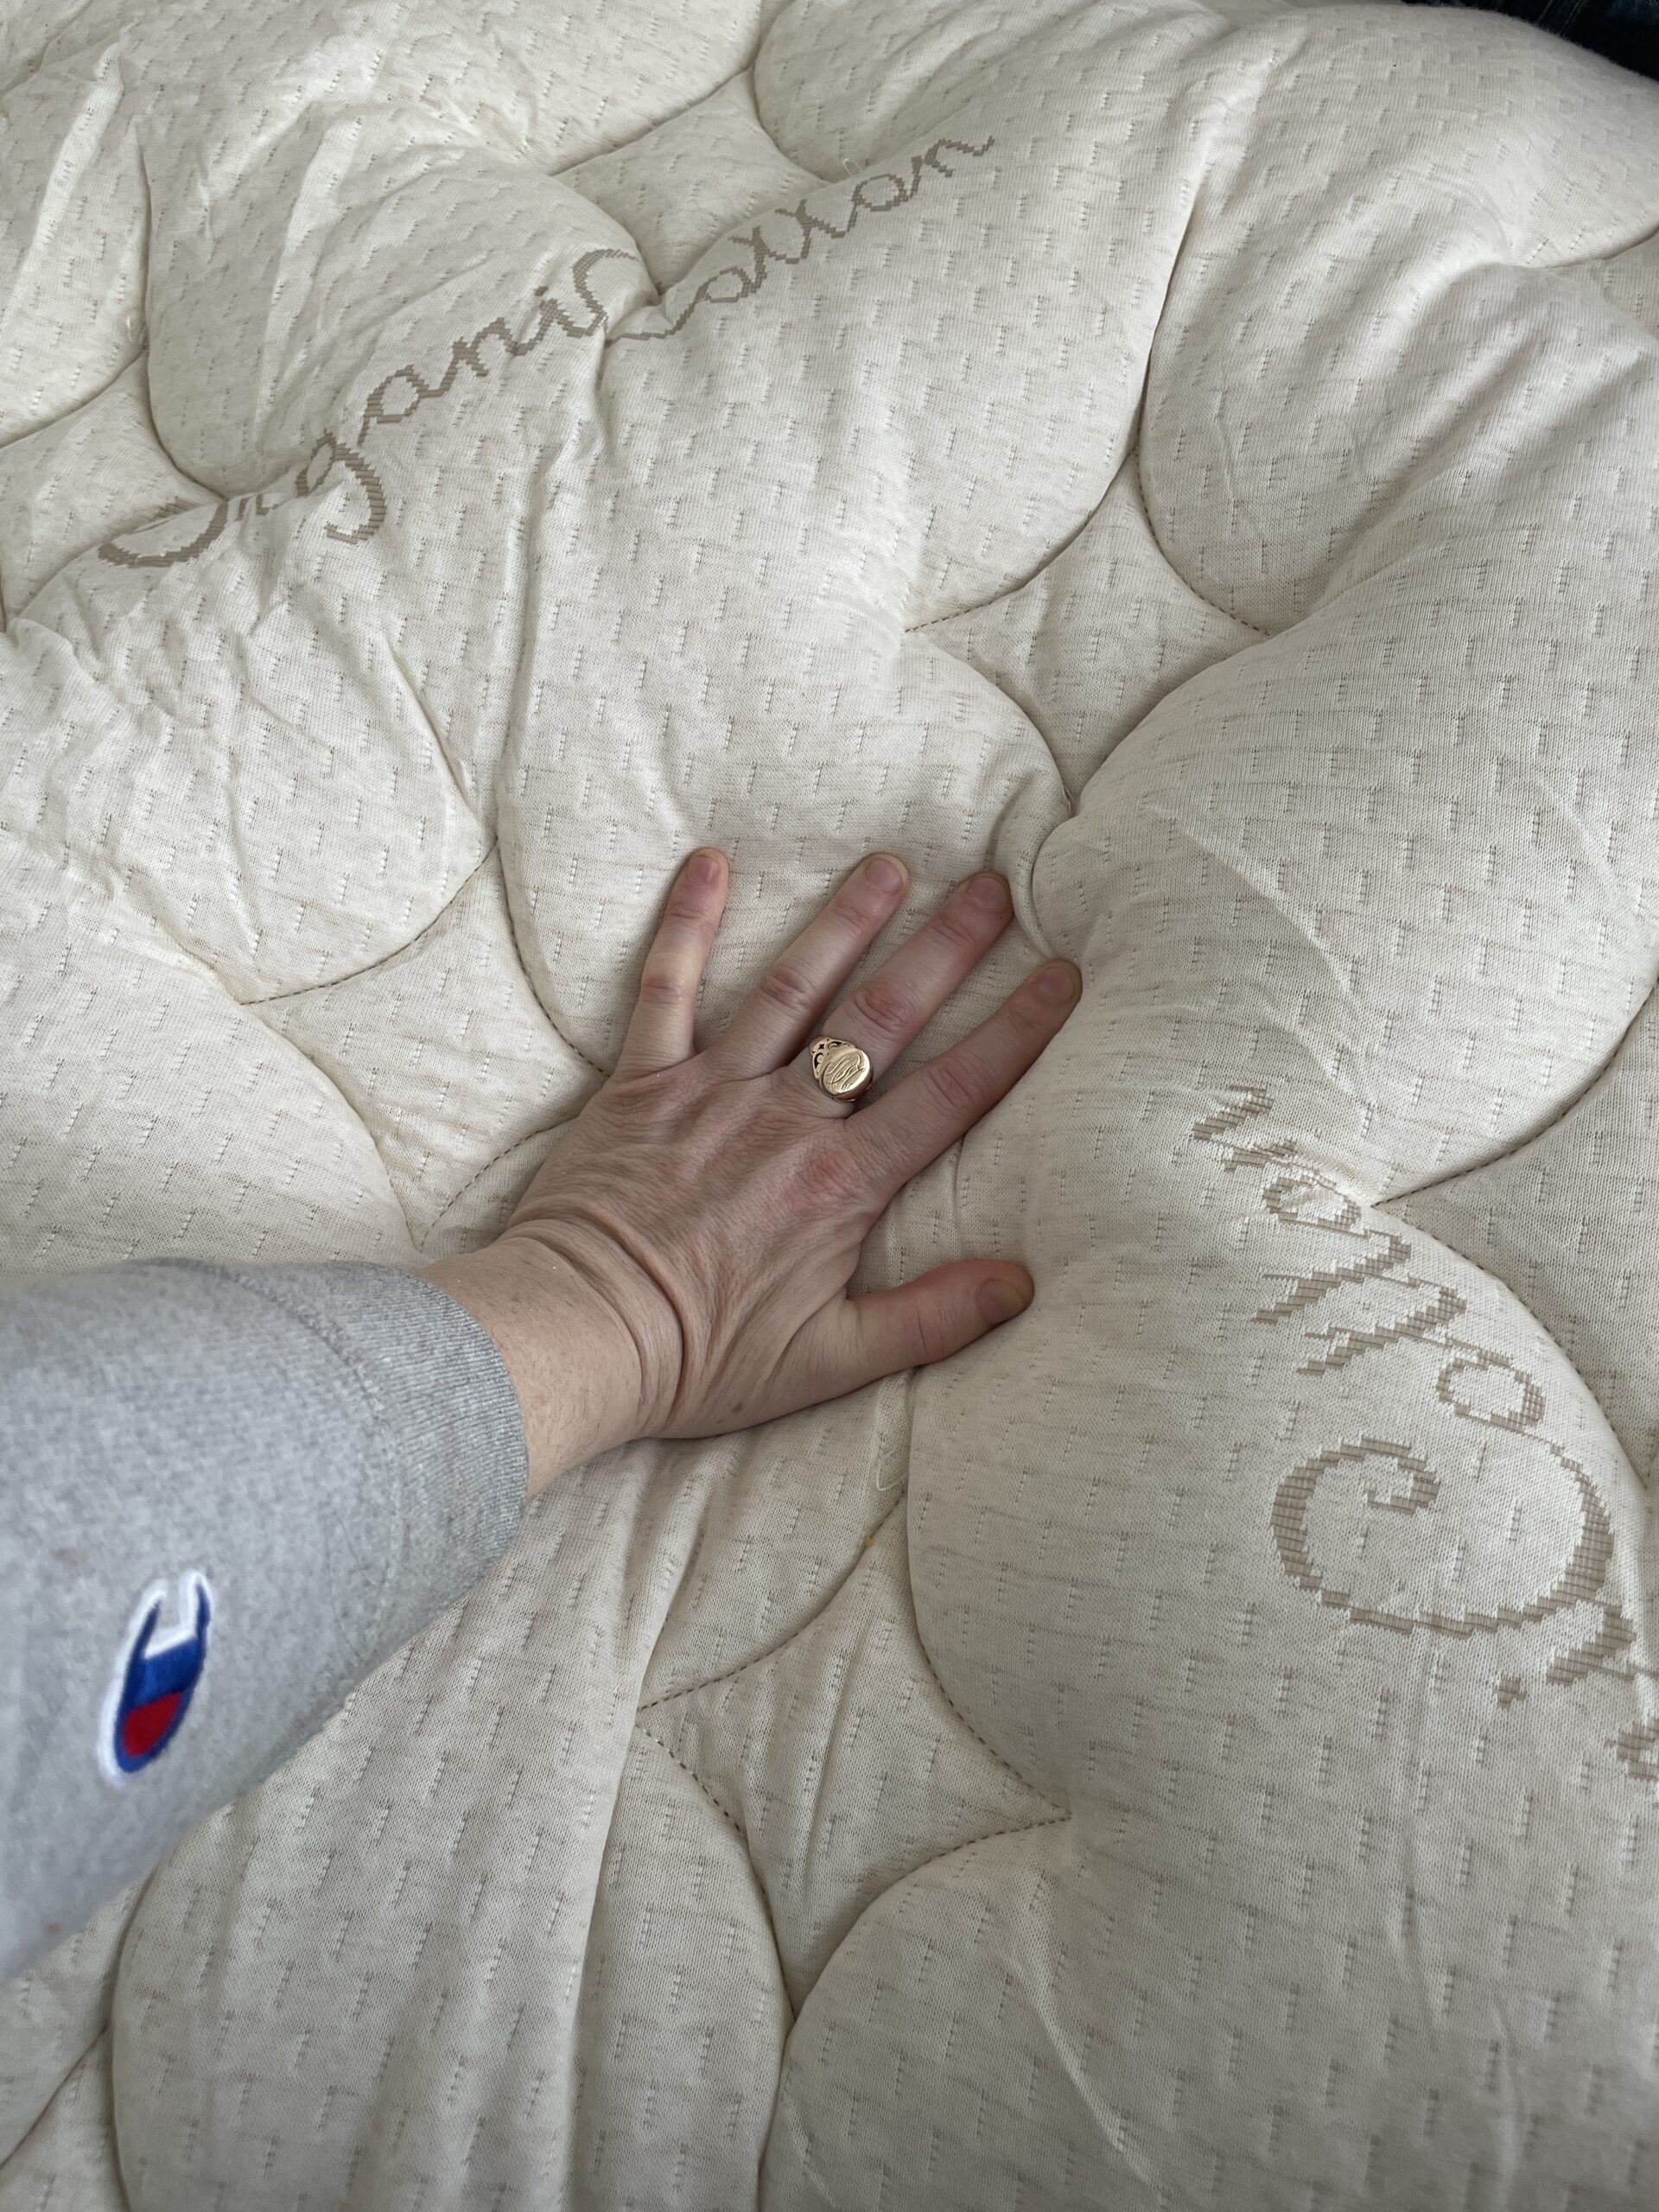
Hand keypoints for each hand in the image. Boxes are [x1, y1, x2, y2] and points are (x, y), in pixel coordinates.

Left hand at [421, 850, 1080, 1493]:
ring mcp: (712, 1091)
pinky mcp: (641, 1083)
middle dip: (944, 948)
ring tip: (889, 863)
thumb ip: (931, 1317)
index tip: (1063, 975)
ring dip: (844, 921)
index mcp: (842, 1184)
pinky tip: (709, 864)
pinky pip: (666, 990)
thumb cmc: (699, 1359)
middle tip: (993, 886)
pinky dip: (686, 925)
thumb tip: (1024, 1283)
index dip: (1014, 1031)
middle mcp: (787, 1120)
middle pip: (882, 1019)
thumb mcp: (830, 1361)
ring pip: (792, 989)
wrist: (577, 1336)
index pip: (951, 1093)